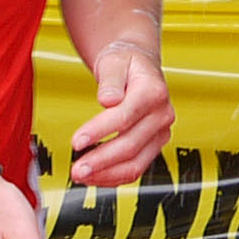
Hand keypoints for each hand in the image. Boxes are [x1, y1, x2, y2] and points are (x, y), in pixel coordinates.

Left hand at [67, 40, 171, 186]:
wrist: (139, 67)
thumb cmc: (125, 63)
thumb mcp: (114, 62)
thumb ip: (110, 80)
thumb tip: (107, 100)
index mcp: (153, 91)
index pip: (124, 117)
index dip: (99, 132)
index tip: (76, 141)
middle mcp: (162, 114)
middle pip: (130, 145)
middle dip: (100, 161)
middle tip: (76, 169)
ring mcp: (160, 133)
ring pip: (136, 163)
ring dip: (106, 174)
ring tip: (81, 176)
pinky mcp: (154, 145)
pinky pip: (136, 168)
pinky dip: (114, 177)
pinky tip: (94, 177)